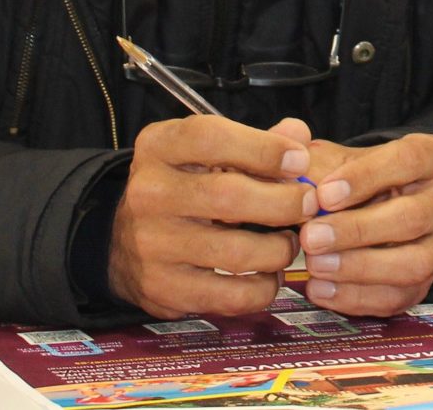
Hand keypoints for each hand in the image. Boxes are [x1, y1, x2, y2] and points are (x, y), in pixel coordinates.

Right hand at [108, 115, 318, 316]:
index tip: (300, 161)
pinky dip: (262, 289)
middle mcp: (149, 192)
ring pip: (235, 252)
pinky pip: (228, 295)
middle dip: (283, 203)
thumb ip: (256, 142)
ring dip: (278, 250)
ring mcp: (152, 243)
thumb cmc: (182, 188)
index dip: (263, 149)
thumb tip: (299, 136)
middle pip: (229, 197)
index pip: (212, 138)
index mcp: (159, 147)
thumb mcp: (206, 153)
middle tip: (309, 205)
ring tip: (289, 243)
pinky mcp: (163, 288)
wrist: (123, 242)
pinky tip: (269, 276)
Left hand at [297, 132, 432, 316]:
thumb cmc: (355, 180)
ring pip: (412, 264)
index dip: (366, 177)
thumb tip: (290, 154)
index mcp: (432, 157)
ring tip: (315, 265)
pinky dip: (356, 298)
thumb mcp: (337, 158)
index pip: (408, 160)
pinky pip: (398, 297)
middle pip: (412, 217)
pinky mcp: (426, 283)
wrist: (374, 208)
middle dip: (357, 231)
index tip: (324, 194)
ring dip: (359, 268)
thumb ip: (312, 157)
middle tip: (311, 237)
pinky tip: (321, 288)